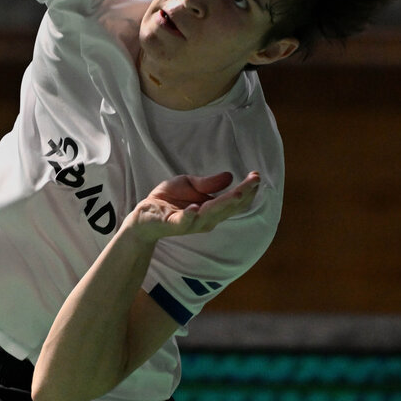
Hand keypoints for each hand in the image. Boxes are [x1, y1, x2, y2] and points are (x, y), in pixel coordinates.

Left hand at [127, 171, 258, 241]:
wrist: (144, 214)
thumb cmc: (170, 199)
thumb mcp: (189, 184)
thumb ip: (208, 183)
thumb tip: (230, 176)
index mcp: (211, 209)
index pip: (233, 201)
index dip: (246, 190)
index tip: (256, 176)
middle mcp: (206, 219)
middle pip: (228, 207)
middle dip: (243, 194)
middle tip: (255, 181)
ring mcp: (190, 223)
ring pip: (210, 214)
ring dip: (224, 204)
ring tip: (238, 193)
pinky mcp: (172, 224)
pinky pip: (183, 221)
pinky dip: (189, 216)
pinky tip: (195, 208)